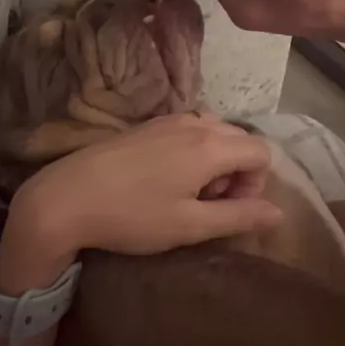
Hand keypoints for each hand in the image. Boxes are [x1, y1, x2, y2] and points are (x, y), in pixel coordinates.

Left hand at [0, 115, 278, 291]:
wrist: (66, 198)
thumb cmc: (131, 216)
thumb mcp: (190, 226)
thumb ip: (238, 217)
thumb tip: (278, 212)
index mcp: (210, 145)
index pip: (262, 152)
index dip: (256, 184)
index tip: (228, 210)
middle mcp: (194, 122)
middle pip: (239, 139)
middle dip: (236, 173)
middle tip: (207, 205)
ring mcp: (167, 119)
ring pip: (213, 134)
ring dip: (214, 162)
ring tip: (186, 194)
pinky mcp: (146, 124)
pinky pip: (188, 131)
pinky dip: (192, 153)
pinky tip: (163, 181)